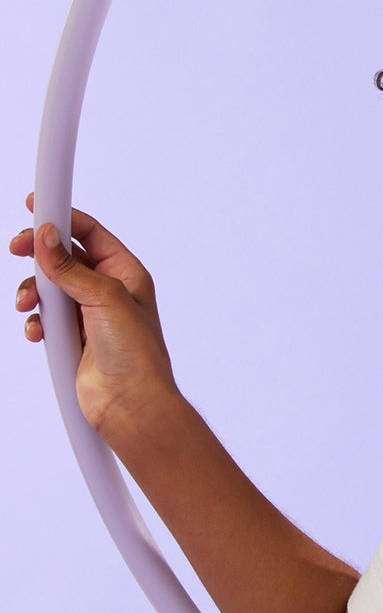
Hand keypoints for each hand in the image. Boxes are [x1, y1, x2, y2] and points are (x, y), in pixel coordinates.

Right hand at [11, 191, 180, 435]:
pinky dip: (36, 321)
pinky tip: (36, 332)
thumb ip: (71, 267)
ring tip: (26, 304)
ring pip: (48, 287)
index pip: (90, 233)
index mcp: (125, 274)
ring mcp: (88, 315)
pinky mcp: (73, 338)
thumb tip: (46, 236)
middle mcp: (107, 291)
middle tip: (17, 250)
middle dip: (38, 254)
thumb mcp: (104, 299)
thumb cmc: (136, 356)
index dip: (62, 216)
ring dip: (32, 292)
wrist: (131, 405)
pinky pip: (45, 318)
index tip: (34, 206)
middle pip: (63, 256)